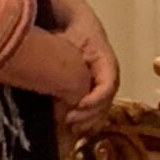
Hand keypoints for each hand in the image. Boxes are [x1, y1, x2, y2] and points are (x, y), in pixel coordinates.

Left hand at [58, 13, 119, 137]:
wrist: (78, 28)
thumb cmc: (72, 34)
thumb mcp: (67, 41)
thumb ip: (62, 58)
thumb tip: (50, 75)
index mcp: (107, 62)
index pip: (108, 85)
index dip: (95, 99)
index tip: (78, 105)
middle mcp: (110, 78)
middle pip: (106, 102)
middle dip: (89, 115)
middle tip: (69, 121)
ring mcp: (105, 88)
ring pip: (103, 110)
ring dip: (89, 122)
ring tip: (72, 128)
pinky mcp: (97, 95)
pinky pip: (98, 113)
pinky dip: (89, 124)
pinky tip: (76, 131)